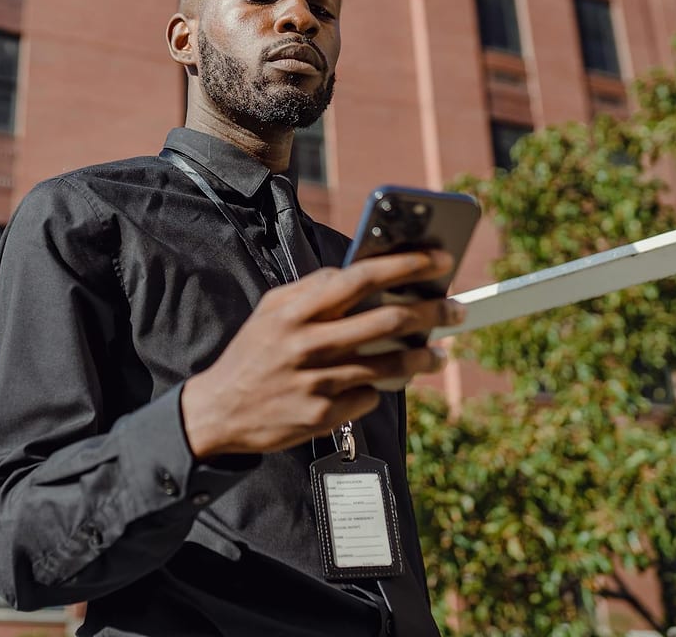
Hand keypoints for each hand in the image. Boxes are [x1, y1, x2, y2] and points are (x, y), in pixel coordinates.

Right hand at [180, 249, 465, 458]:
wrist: (219, 411)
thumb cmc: (253, 355)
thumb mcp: (271, 311)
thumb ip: (311, 290)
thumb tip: (354, 274)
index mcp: (295, 311)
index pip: (360, 278)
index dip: (405, 265)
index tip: (439, 260)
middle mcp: (307, 344)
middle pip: (387, 322)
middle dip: (432, 312)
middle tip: (456, 309)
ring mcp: (316, 383)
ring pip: (389, 366)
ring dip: (423, 358)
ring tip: (439, 353)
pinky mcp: (322, 416)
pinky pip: (368, 397)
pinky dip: (379, 388)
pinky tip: (379, 384)